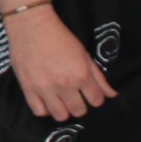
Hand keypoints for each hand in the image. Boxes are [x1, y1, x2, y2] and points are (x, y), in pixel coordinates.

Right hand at [5, 6, 116, 121]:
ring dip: (63, 109)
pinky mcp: (28, 88)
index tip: (89, 92)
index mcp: (81, 74)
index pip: (96, 101)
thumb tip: (112, 94)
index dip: (95, 97)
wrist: (32, 26)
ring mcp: (45, 88)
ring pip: (60, 116)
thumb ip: (98, 77)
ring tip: (60, 99)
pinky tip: (47, 100)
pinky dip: (45, 109)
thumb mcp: (84, 54)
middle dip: (80, 104)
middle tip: (74, 95)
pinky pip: (39, 111)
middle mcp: (64, 84)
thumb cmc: (60, 37)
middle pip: (79, 111)